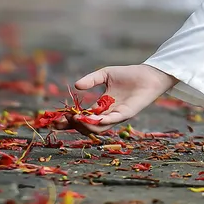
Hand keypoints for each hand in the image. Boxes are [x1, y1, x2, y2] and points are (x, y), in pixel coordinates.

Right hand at [54, 64, 177, 135]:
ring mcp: (116, 116)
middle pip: (87, 126)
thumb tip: (76, 86)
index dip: (68, 121)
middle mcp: (107, 114)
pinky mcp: (126, 113)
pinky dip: (102, 121)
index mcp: (101, 106)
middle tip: (64, 119)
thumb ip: (91, 80)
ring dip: (85, 125)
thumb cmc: (128, 75)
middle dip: (73, 125)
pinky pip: (112, 121)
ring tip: (75, 118)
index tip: (55, 121)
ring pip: (98, 128)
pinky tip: (93, 118)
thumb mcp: (105, 75)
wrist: (147, 75)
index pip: (82, 117)